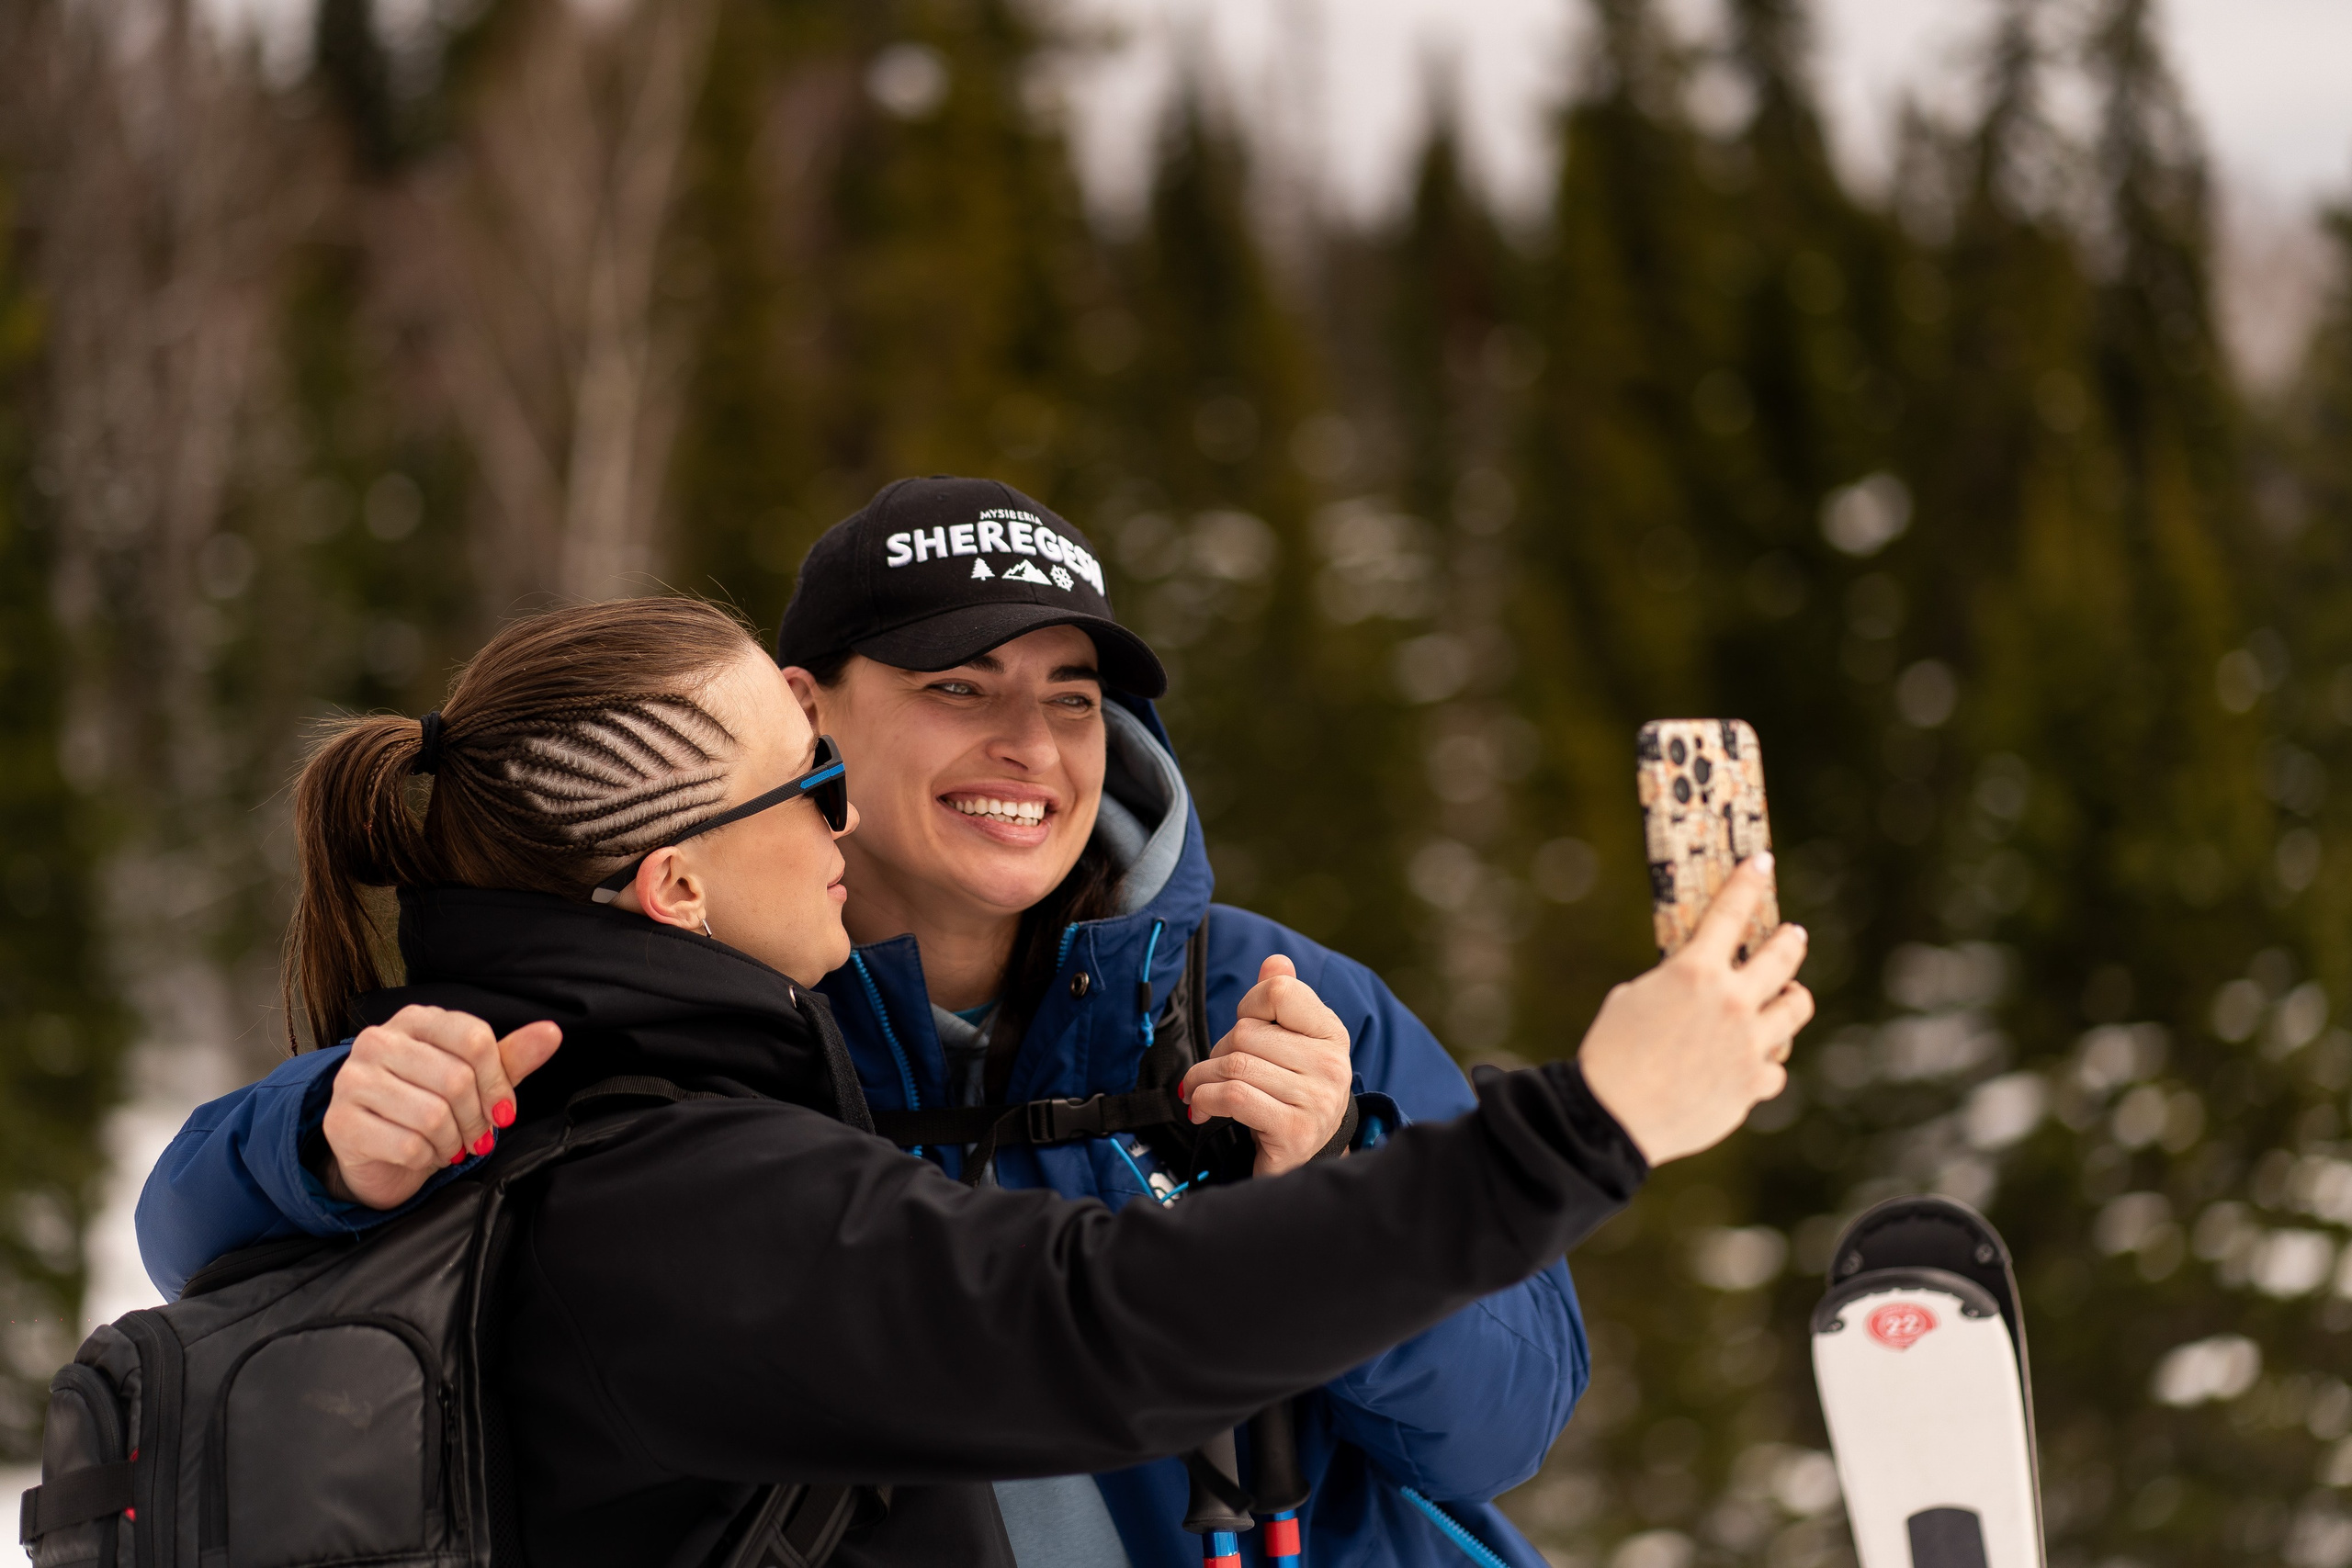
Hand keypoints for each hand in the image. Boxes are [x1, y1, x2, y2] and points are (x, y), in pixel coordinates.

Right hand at [319, 1006, 563, 1208]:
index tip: (502, 1108)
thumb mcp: (475, 1078)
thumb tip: (551, 1032)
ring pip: (432, 1115)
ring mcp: (352, 1080)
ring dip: (453, 1140)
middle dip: (477, 1118)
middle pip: (456, 1078)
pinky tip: (424, 1154)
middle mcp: (378, 1041)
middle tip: (476, 1134)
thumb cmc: (429, 1104)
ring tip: (450, 1143)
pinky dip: (427, 1158)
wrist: (378, 1152)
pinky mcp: (340, 1122)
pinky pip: (407, 1145)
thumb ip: (511, 1055)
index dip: (498, 1081)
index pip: (474, 1038)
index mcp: (415, 1020)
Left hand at [1179, 955, 1353, 1177]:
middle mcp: (1331, 1064)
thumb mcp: (1290, 1043)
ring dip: (1202, 1079)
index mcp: (1331, 1032)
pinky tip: (1203, 1109)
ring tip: (1199, 1090)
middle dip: (1219, 1051)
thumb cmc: (1290, 1093)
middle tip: (1216, 1072)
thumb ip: (1281, 1001)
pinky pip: (1234, 1097)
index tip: (1243, 1029)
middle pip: (1248, 1033)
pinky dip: (1206, 1099)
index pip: (1279, 991)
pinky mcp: (1294, 1131)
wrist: (1305, 1157)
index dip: (1248, 1007)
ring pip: (1235, 1065)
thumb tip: (1275, 961)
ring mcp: (1316, 1099)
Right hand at [1575, 854, 1812, 1165]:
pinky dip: (1762, 1063)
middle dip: (1790, 941)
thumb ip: (1675, 987)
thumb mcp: (1634, 1000)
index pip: (1731, 911)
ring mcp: (1749, 1044)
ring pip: (1796, 1008)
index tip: (1762, 862)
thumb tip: (1698, 993)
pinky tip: (1750, 1065)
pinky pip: (1774, 1066)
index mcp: (1695, 972)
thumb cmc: (1611, 1054)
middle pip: (1784, 957)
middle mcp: (1731, 1002)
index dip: (1750, 881)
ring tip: (1787, 997)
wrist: (1612, 1118)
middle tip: (1792, 936)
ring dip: (1792, 999)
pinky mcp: (1753, 1084)